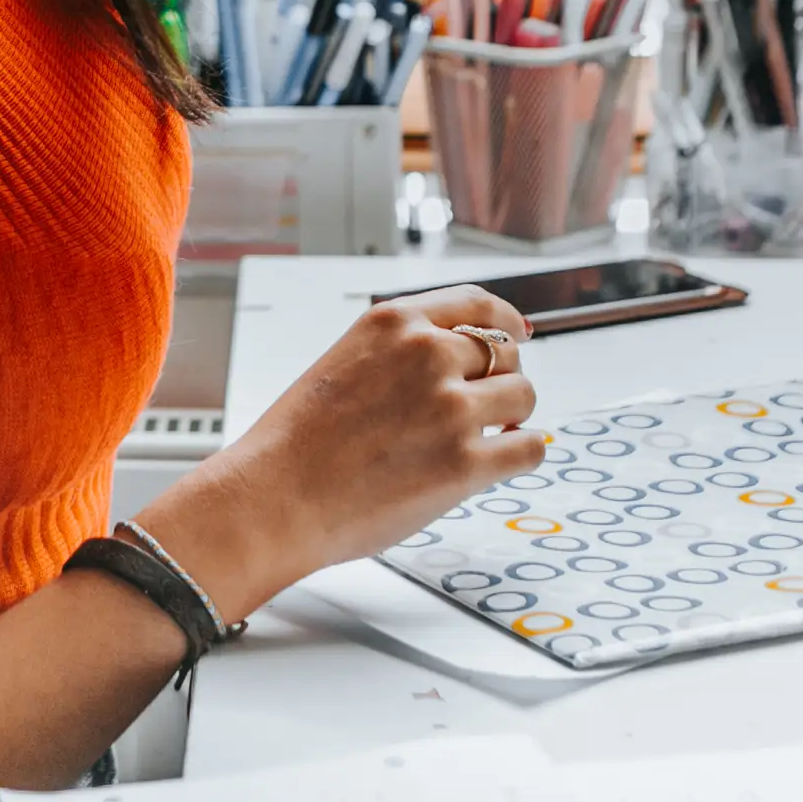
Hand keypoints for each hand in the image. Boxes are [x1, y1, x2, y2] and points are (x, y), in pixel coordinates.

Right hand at [133, 285, 544, 620]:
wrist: (273, 497)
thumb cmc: (296, 444)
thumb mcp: (344, 363)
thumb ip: (398, 354)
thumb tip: (455, 363)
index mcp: (394, 322)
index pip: (476, 303)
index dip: (506, 320)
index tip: (518, 332)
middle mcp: (426, 354)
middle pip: (505, 353)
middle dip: (502, 379)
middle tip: (487, 406)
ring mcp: (449, 407)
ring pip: (523, 396)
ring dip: (512, 417)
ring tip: (488, 437)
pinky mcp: (464, 463)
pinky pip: (529, 447)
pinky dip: (523, 453)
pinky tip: (500, 461)